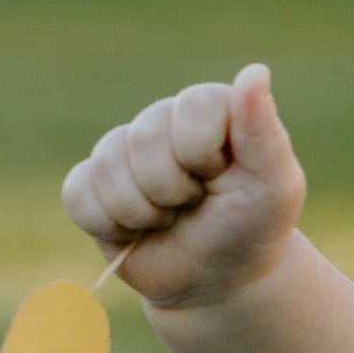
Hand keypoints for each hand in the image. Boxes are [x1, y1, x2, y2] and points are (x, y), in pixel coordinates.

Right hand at [61, 63, 306, 310]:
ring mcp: (122, 152)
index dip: (202, 155)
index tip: (224, 178)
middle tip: (197, 205)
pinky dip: (110, 225)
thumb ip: (264, 133)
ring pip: (108, 169)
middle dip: (173, 190)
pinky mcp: (92, 185)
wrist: (220, 280)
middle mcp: (161, 120)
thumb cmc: (253, 229)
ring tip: (170, 219)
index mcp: (207, 108)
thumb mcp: (274, 187)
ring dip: (144, 213)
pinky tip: (137, 232)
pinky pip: (79, 196)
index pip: (187, 110)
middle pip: (143, 141)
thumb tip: (256, 71)